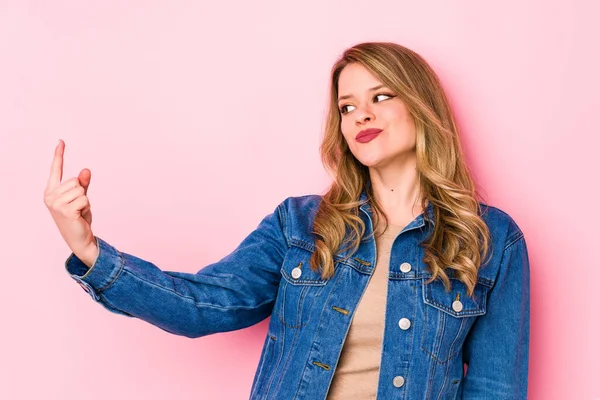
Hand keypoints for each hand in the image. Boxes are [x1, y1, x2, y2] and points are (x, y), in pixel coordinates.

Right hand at [44, 140, 96, 265]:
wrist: (79, 238)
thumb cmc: (78, 218)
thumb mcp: (80, 198)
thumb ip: (82, 184)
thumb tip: (86, 170)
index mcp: (51, 191)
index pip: (56, 170)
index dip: (59, 155)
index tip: (61, 141)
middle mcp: (50, 196)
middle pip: (75, 180)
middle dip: (82, 192)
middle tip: (78, 207)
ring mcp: (56, 203)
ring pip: (80, 189)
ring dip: (85, 200)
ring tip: (79, 211)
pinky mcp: (65, 210)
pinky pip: (84, 199)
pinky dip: (86, 206)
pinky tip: (80, 216)